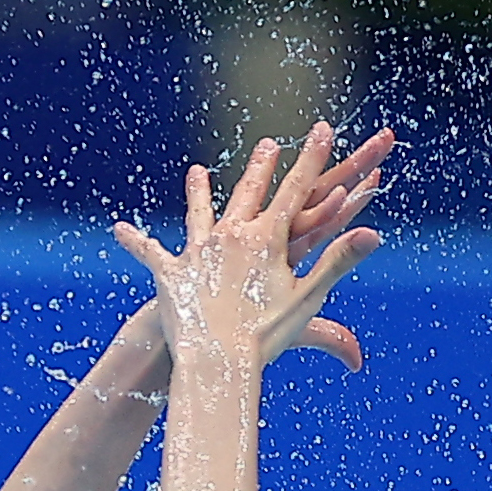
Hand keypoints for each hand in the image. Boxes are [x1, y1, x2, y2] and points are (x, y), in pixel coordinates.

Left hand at [109, 129, 386, 371]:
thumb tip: (373, 234)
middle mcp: (231, 234)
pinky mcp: (171, 273)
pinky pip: (150, 253)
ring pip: (199, 214)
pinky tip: (118, 230)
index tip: (323, 129)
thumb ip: (338, 261)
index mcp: (267, 239)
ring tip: (196, 172)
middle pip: (250, 192)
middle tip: (269, 144)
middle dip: (262, 167)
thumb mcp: (308, 298)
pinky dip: (135, 241)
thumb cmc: (266, 335)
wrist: (217, 360)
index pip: (296, 190)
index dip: (312, 158)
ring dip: (199, 192)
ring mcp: (199, 251)